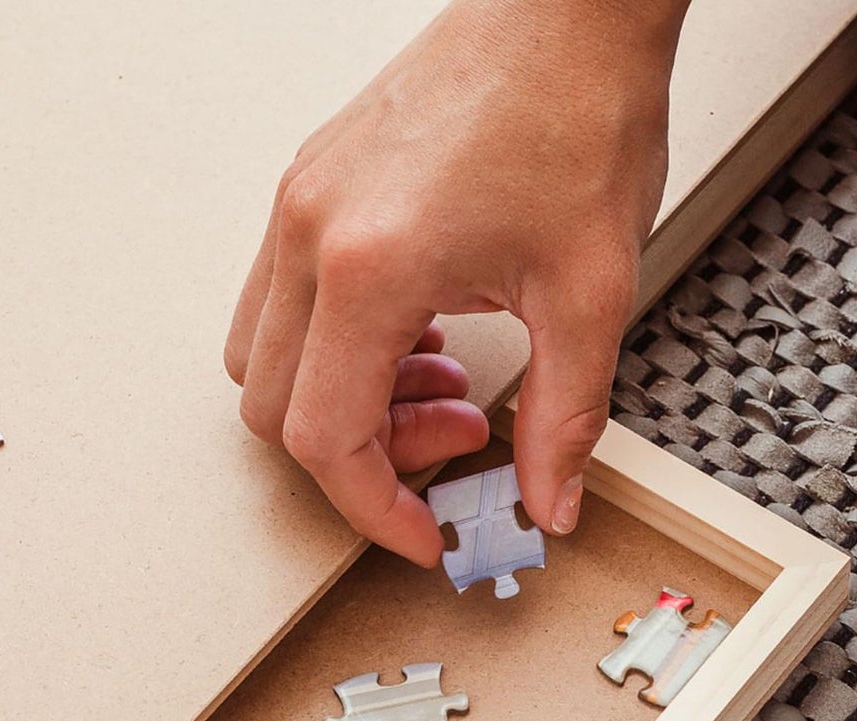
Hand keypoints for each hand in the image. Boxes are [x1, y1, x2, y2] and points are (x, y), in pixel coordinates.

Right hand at [226, 0, 687, 562]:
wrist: (566, 7)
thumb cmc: (576, 113)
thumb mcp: (592, 291)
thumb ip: (565, 417)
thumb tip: (548, 502)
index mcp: (369, 265)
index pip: (324, 438)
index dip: (373, 508)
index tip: (424, 532)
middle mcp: (310, 233)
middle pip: (276, 410)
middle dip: (361, 456)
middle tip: (453, 439)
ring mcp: (298, 204)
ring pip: (264, 359)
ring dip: (343, 400)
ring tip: (440, 378)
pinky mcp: (308, 184)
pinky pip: (282, 301)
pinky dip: (337, 345)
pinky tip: (418, 327)